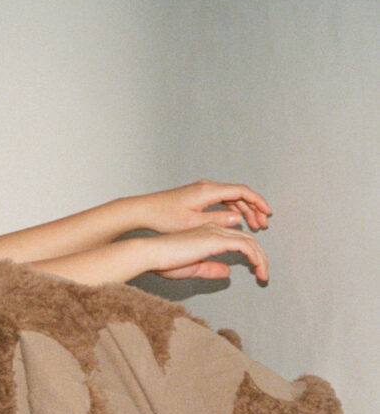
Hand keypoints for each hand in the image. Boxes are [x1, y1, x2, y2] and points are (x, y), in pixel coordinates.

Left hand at [139, 180, 271, 234]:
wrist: (144, 210)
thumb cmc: (164, 218)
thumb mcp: (193, 223)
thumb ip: (218, 220)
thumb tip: (239, 219)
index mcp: (209, 191)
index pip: (242, 192)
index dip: (258, 202)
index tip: (268, 213)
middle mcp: (208, 187)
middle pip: (239, 194)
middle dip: (254, 209)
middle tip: (264, 224)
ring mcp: (203, 190)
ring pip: (231, 198)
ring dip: (244, 210)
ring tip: (254, 226)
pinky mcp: (198, 196)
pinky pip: (222, 200)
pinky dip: (232, 210)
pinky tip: (237, 222)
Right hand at [142, 223, 268, 282]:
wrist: (152, 253)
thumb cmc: (165, 261)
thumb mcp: (193, 268)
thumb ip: (211, 269)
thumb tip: (229, 272)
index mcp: (208, 233)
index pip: (238, 240)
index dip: (250, 255)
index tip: (255, 271)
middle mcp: (214, 229)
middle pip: (248, 239)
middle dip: (260, 257)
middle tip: (264, 275)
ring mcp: (216, 232)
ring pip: (249, 242)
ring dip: (260, 259)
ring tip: (264, 275)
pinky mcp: (216, 239)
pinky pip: (244, 246)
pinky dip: (254, 257)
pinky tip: (257, 268)